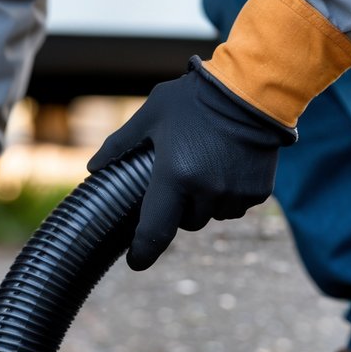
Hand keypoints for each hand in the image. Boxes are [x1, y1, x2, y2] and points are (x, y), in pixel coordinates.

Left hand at [88, 57, 295, 269]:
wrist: (251, 90)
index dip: (143, 252)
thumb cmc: (193, 100)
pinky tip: (227, 166)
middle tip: (180, 177)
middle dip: (179, 208)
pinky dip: (229, 195)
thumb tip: (92, 168)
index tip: (135, 261)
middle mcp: (205, 191)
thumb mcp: (151, 115)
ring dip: (205, 203)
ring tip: (205, 167)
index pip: (155, 231)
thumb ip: (120, 144)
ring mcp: (234, 194)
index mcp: (174, 176)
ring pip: (212, 216)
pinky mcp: (258, 192)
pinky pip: (236, 207)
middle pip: (186, 222)